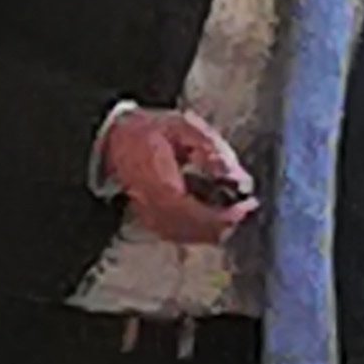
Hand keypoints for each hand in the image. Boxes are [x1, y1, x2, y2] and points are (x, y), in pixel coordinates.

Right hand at [100, 105, 257, 247]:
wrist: (116, 136)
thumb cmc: (150, 130)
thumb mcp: (184, 127)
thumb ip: (212, 149)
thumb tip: (236, 175)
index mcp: (159, 184)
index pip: (196, 213)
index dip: (225, 215)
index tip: (246, 204)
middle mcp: (152, 207)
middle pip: (195, 231)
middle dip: (225, 222)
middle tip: (245, 206)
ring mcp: (149, 216)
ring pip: (188, 236)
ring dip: (214, 227)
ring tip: (234, 210)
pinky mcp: (149, 219)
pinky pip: (179, 234)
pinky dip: (200, 229)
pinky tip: (213, 215)